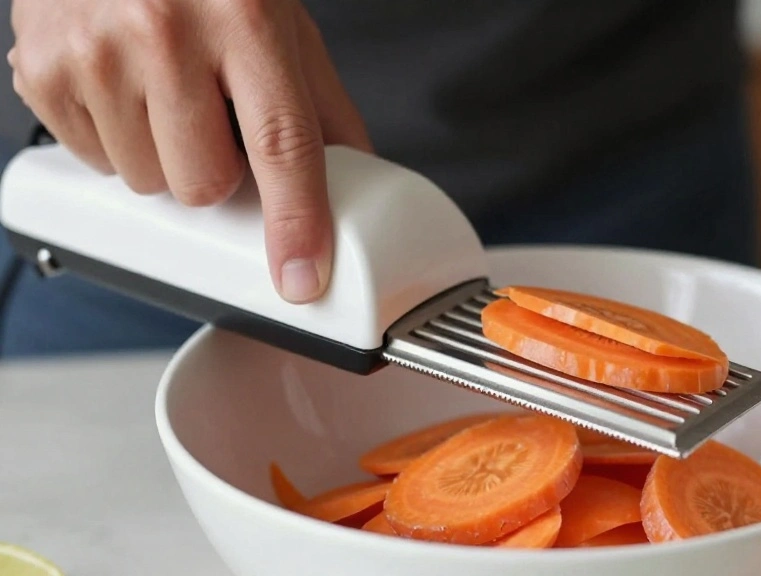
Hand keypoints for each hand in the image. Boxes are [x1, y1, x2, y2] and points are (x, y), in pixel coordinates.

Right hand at [8, 0, 372, 302]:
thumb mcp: (281, 21)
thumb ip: (320, 104)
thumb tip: (355, 180)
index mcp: (246, 19)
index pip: (282, 145)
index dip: (297, 223)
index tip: (302, 278)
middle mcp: (165, 33)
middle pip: (203, 185)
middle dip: (216, 173)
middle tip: (212, 120)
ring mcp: (96, 52)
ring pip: (146, 183)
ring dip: (163, 158)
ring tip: (164, 94)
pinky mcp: (43, 70)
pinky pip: (92, 160)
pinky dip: (115, 140)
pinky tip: (124, 88)